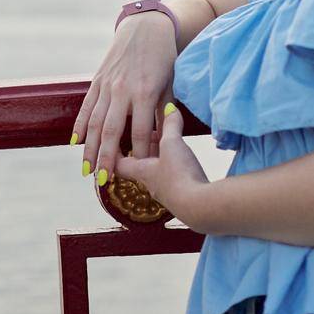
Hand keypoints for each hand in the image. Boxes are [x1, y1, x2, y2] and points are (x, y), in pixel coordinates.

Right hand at [72, 11, 176, 185]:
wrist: (146, 27)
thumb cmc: (163, 58)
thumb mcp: (170, 83)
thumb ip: (164, 111)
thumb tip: (162, 138)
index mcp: (144, 92)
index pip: (141, 131)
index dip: (140, 153)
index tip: (138, 173)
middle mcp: (122, 90)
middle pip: (113, 131)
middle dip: (106, 158)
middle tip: (101, 180)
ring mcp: (107, 85)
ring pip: (96, 122)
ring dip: (90, 148)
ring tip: (86, 169)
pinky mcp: (97, 80)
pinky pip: (86, 106)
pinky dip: (80, 125)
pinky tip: (76, 142)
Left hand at [113, 106, 208, 224]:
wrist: (201, 206)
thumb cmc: (180, 175)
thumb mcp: (173, 144)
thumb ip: (170, 125)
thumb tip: (169, 106)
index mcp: (141, 171)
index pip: (118, 163)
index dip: (112, 152)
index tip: (112, 140)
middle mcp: (150, 184)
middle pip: (139, 167)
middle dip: (141, 151)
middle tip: (146, 137)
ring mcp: (167, 193)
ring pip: (157, 172)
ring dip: (160, 159)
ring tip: (167, 143)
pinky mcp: (183, 197)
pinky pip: (173, 178)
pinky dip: (174, 166)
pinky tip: (185, 160)